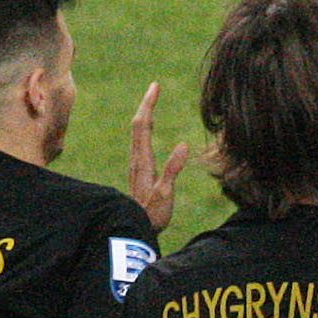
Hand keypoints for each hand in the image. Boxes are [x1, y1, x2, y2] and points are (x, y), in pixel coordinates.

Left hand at [127, 81, 195, 233]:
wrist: (133, 231)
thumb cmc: (151, 215)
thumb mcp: (165, 195)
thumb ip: (172, 170)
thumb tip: (183, 144)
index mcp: (143, 161)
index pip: (142, 126)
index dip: (148, 105)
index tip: (155, 86)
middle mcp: (137, 160)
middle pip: (138, 125)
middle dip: (146, 104)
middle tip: (154, 86)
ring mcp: (137, 165)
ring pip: (138, 133)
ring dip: (145, 114)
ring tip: (152, 100)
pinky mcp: (139, 170)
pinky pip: (141, 142)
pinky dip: (145, 128)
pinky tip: (149, 128)